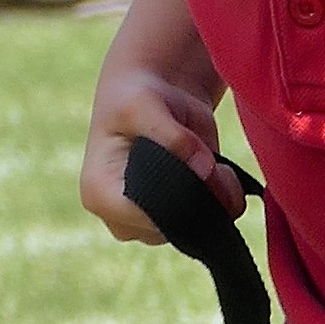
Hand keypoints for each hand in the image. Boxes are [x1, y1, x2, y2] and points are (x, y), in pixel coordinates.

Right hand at [84, 72, 241, 242]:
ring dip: (213, 197)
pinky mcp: (178, 215)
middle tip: (208, 157)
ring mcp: (151, 220)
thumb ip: (173, 137)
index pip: (141, 219)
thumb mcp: (145, 105)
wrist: (154, 94)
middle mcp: (122, 216)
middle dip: (198, 197)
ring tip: (211, 159)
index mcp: (99, 193)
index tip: (198, 167)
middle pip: (170, 228)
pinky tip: (222, 170)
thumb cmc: (136, 97)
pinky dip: (225, 199)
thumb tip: (205, 168)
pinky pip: (211, 221)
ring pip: (193, 229)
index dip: (176, 200)